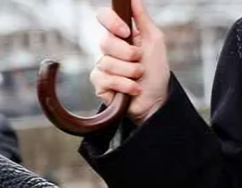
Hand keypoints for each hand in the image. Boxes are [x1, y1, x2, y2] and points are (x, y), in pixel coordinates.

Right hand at [91, 0, 170, 124]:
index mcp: (120, 35)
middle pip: (105, 42)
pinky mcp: (100, 85)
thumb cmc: (156, 71)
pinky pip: (106, 79)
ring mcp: (102, 67)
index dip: (112, 22)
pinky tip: (133, 89)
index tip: (126, 32)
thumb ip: (142, 18)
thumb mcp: (154, 40)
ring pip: (108, 63)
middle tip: (139, 61)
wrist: (154, 100)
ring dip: (130, 72)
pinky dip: (125, 85)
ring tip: (138, 77)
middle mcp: (108, 49)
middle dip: (128, 54)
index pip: (104, 18)